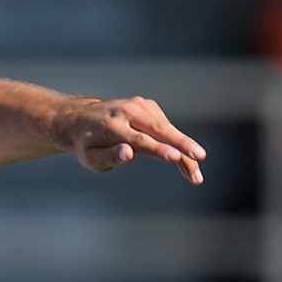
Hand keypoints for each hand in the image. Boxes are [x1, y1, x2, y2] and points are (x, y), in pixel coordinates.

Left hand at [58, 96, 204, 183]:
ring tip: (195, 176)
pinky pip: (165, 126)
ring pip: (167, 128)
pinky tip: (181, 158)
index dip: (158, 150)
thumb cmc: (87, 145)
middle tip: (200, 157)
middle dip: (182, 143)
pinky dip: (177, 142)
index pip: (139, 140)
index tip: (175, 157)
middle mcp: (127, 111)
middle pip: (159, 129)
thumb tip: (129, 154)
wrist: (81, 118)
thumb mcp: (90, 158)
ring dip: (185, 149)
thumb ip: (109, 157)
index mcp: (112, 127)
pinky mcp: (147, 105)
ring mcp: (139, 105)